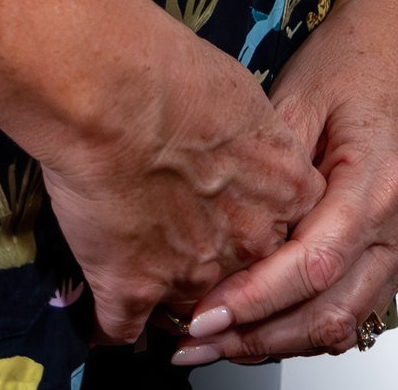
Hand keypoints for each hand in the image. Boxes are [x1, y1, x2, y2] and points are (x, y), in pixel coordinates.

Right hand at [32, 18, 325, 347]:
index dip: (260, 227)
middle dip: (222, 267)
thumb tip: (236, 141)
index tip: (239, 217)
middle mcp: (249, 243)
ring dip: (169, 294)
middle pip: (246, 276)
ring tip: (141, 266)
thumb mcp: (241, 94)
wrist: (110, 90)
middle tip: (188, 241)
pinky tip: (104, 313)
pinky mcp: (134, 290)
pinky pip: (124, 326)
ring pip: (191, 308)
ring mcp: (193, 275)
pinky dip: (112, 320)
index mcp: (286, 190)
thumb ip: (252, 138)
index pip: (293, 233)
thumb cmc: (168, 72)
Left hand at [172, 0, 397, 362]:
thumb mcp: (300, 92)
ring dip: (282, 339)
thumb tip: (222, 223)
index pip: (311, 269)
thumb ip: (268, 166)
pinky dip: (313, 320)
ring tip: (222, 341)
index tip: (204, 315)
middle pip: (329, 313)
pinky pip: (361, 304)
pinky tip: (268, 320)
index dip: (254, 301)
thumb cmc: (361, 51)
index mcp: (378, 185)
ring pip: (347, 322)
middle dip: (258, 338)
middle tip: (197, 343)